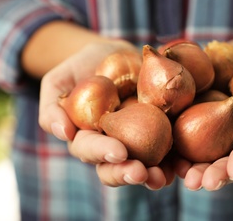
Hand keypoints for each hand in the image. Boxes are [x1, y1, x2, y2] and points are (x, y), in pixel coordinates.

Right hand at [38, 41, 173, 188]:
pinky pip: (165, 150)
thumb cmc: (80, 68)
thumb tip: (64, 133)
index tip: (119, 152)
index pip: (90, 150)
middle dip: (127, 173)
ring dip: (151, 174)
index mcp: (86, 137)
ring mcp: (134, 141)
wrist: (112, 55)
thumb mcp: (57, 82)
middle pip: (115, 166)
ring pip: (141, 164)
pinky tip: (180, 166)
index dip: (103, 153)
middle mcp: (110, 144)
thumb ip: (52, 107)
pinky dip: (172, 161)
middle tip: (141, 173)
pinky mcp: (156, 131)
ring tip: (161, 177)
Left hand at [178, 44, 232, 190]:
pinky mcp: (191, 123)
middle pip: (225, 160)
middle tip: (202, 182)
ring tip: (185, 177)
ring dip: (192, 168)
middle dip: (215, 173)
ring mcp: (211, 134)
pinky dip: (174, 149)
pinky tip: (167, 158)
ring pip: (202, 156)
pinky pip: (181, 137)